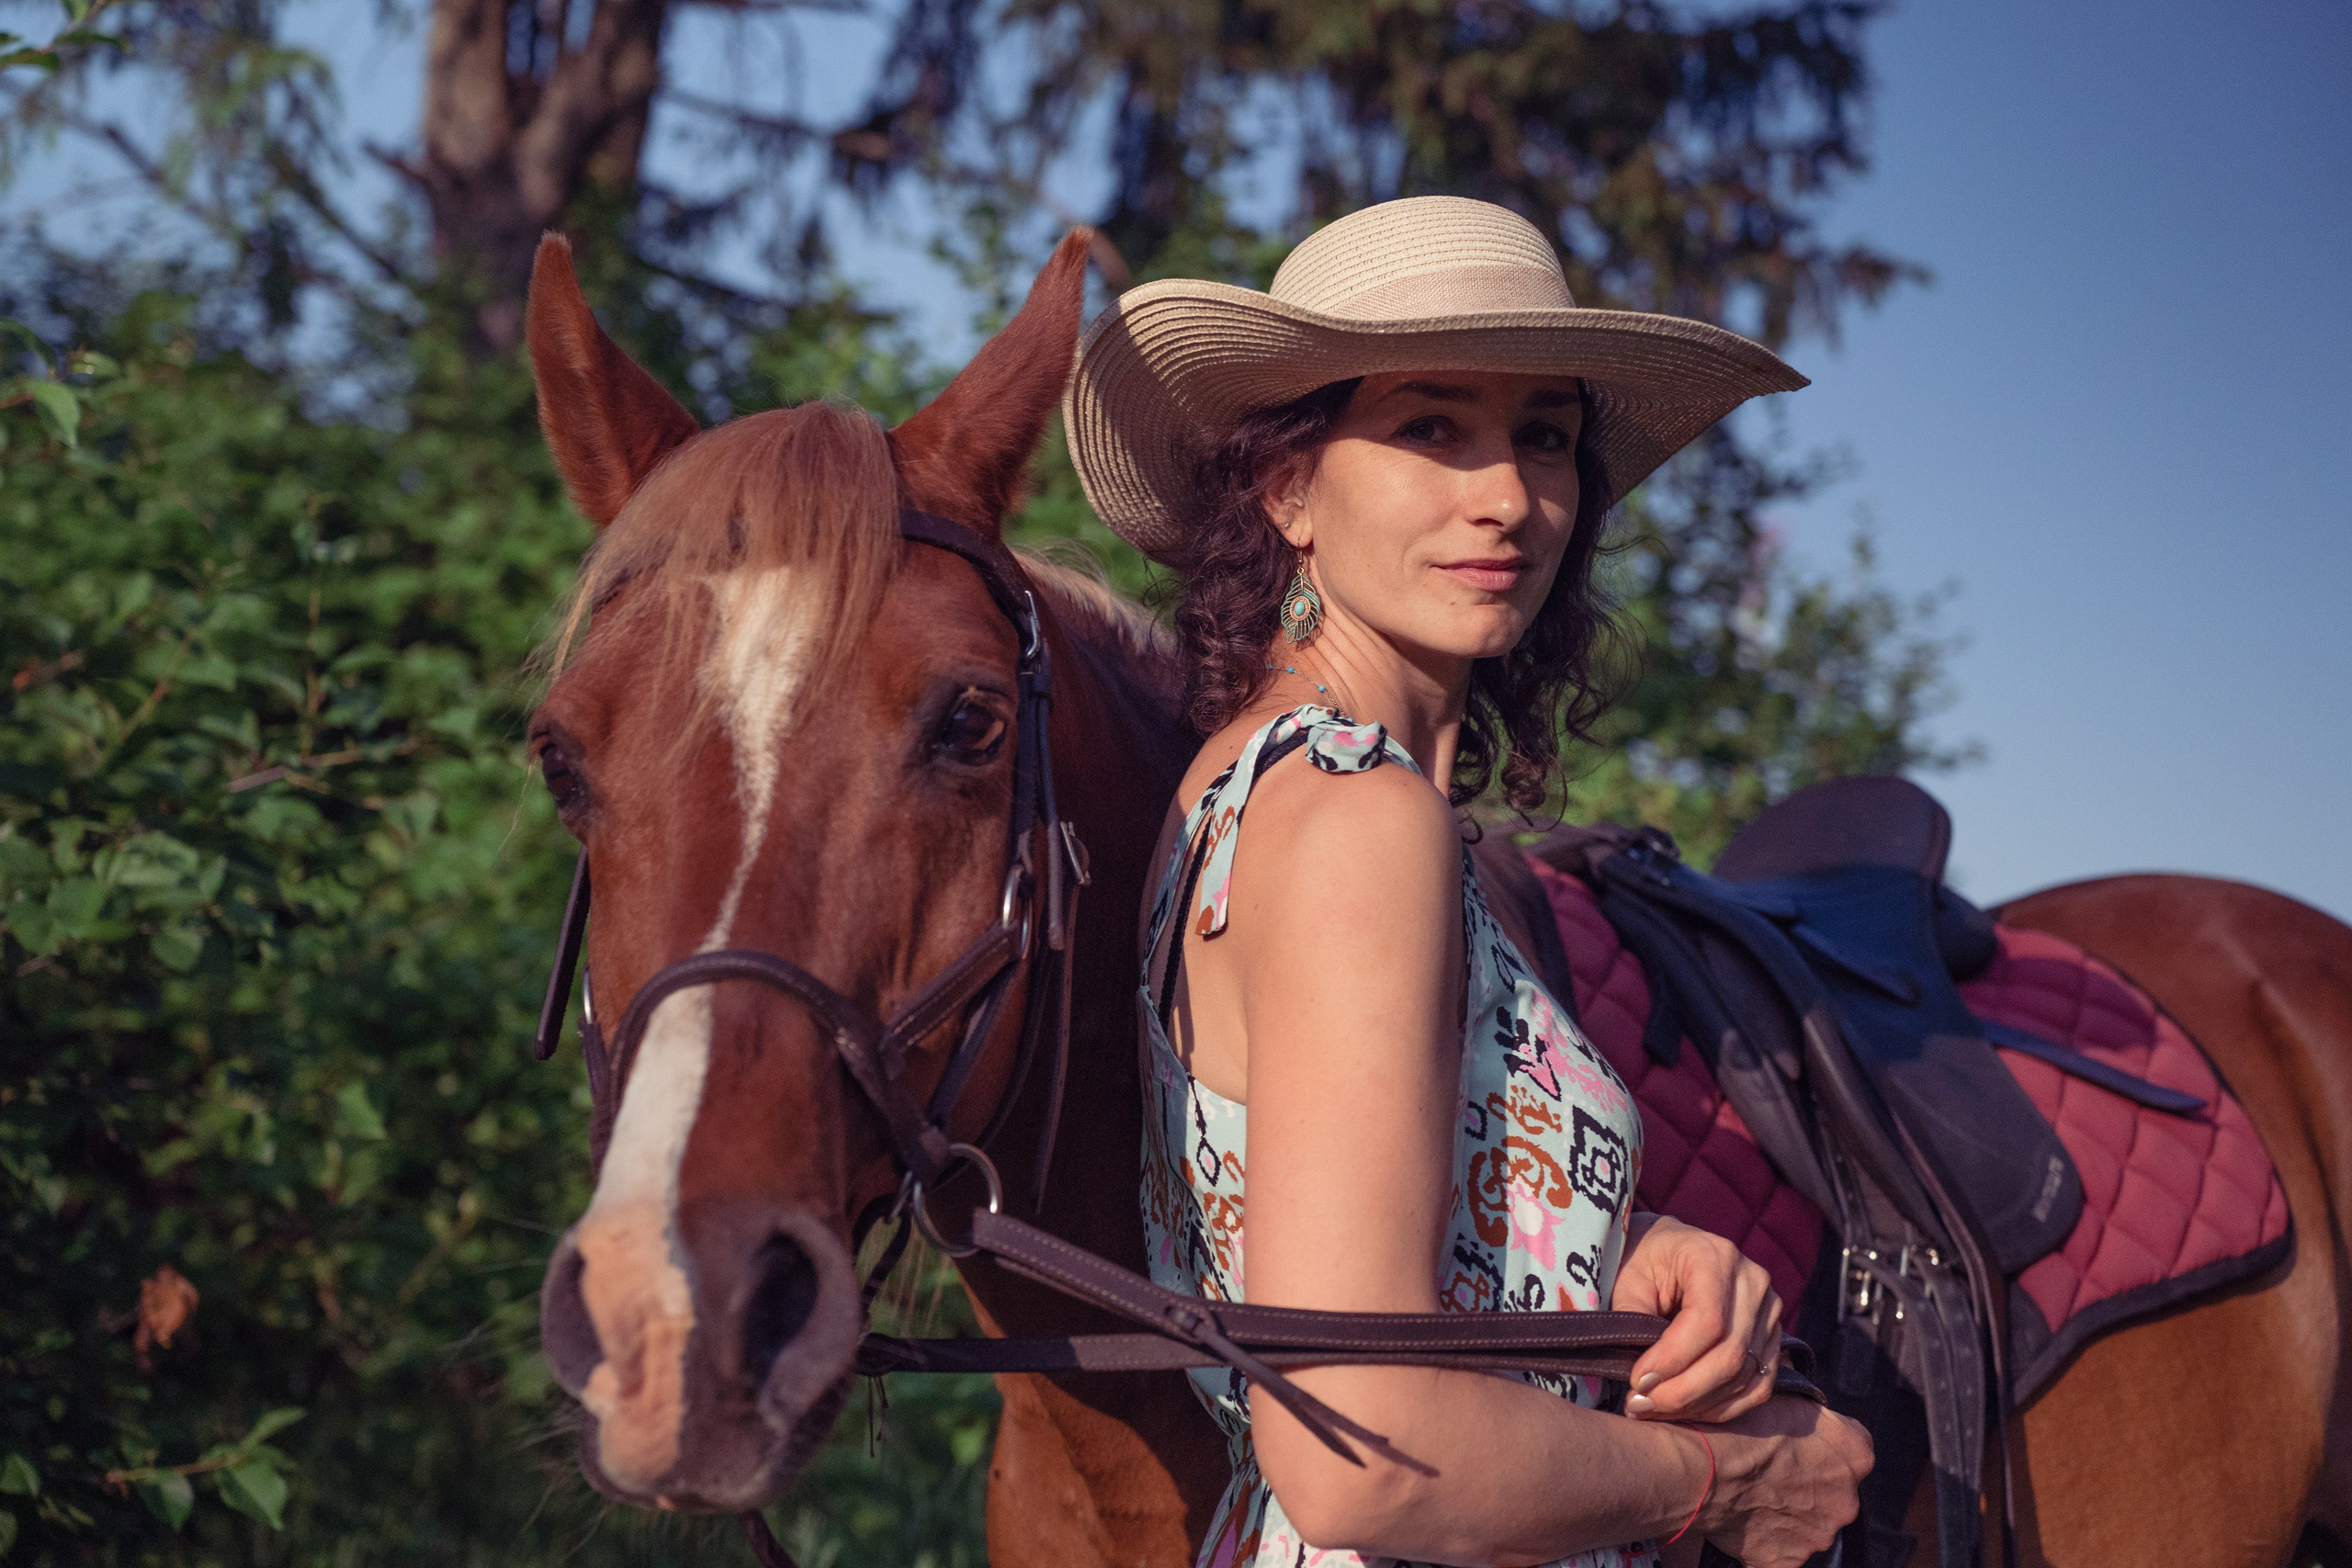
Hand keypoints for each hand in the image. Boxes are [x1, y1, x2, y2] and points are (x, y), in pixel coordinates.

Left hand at [1611, 1214, 1782, 1423]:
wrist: (1670, 1249)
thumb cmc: (1644, 1262)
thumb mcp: (1629, 1280)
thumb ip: (1634, 1322)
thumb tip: (1644, 1381)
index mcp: (1714, 1257)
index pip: (1707, 1322)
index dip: (1673, 1359)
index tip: (1638, 1382)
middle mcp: (1752, 1281)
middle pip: (1730, 1355)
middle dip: (1682, 1391)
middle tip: (1641, 1406)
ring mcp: (1769, 1310)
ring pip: (1744, 1376)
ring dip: (1698, 1403)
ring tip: (1655, 1410)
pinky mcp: (1772, 1337)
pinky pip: (1759, 1386)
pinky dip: (1724, 1407)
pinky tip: (1688, 1410)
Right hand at [1692, 1396, 1873, 1567]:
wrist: (1704, 1466)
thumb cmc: (1741, 1425)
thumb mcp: (1787, 1397)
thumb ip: (1813, 1414)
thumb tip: (1806, 1414)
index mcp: (1856, 1454)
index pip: (1851, 1448)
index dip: (1822, 1445)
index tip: (1796, 1443)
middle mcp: (1848, 1501)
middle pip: (1833, 1493)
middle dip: (1809, 1486)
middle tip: (1770, 1472)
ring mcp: (1819, 1536)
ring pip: (1807, 1524)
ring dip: (1788, 1514)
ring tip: (1751, 1495)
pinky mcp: (1787, 1562)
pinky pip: (1780, 1551)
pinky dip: (1765, 1539)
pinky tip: (1743, 1519)